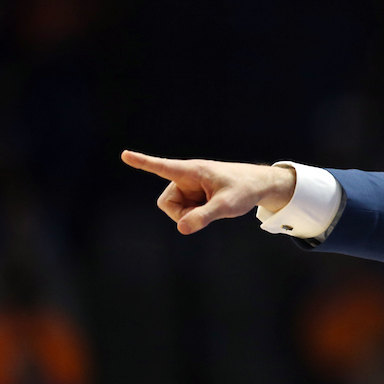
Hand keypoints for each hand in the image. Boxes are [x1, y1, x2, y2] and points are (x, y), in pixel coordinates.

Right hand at [121, 151, 296, 234]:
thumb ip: (204, 217)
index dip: (143, 162)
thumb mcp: (227, 205)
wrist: (259, 186)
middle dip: (181, 214)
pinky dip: (195, 215)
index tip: (125, 154)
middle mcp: (186, 177)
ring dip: (190, 215)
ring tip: (213, 208)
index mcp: (192, 171)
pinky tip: (211, 208)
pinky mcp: (194, 194)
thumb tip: (181, 228)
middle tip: (204, 215)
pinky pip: (185, 211)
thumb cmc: (244, 189)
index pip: (162, 167)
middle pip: (167, 202)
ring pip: (176, 209)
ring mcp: (189, 187)